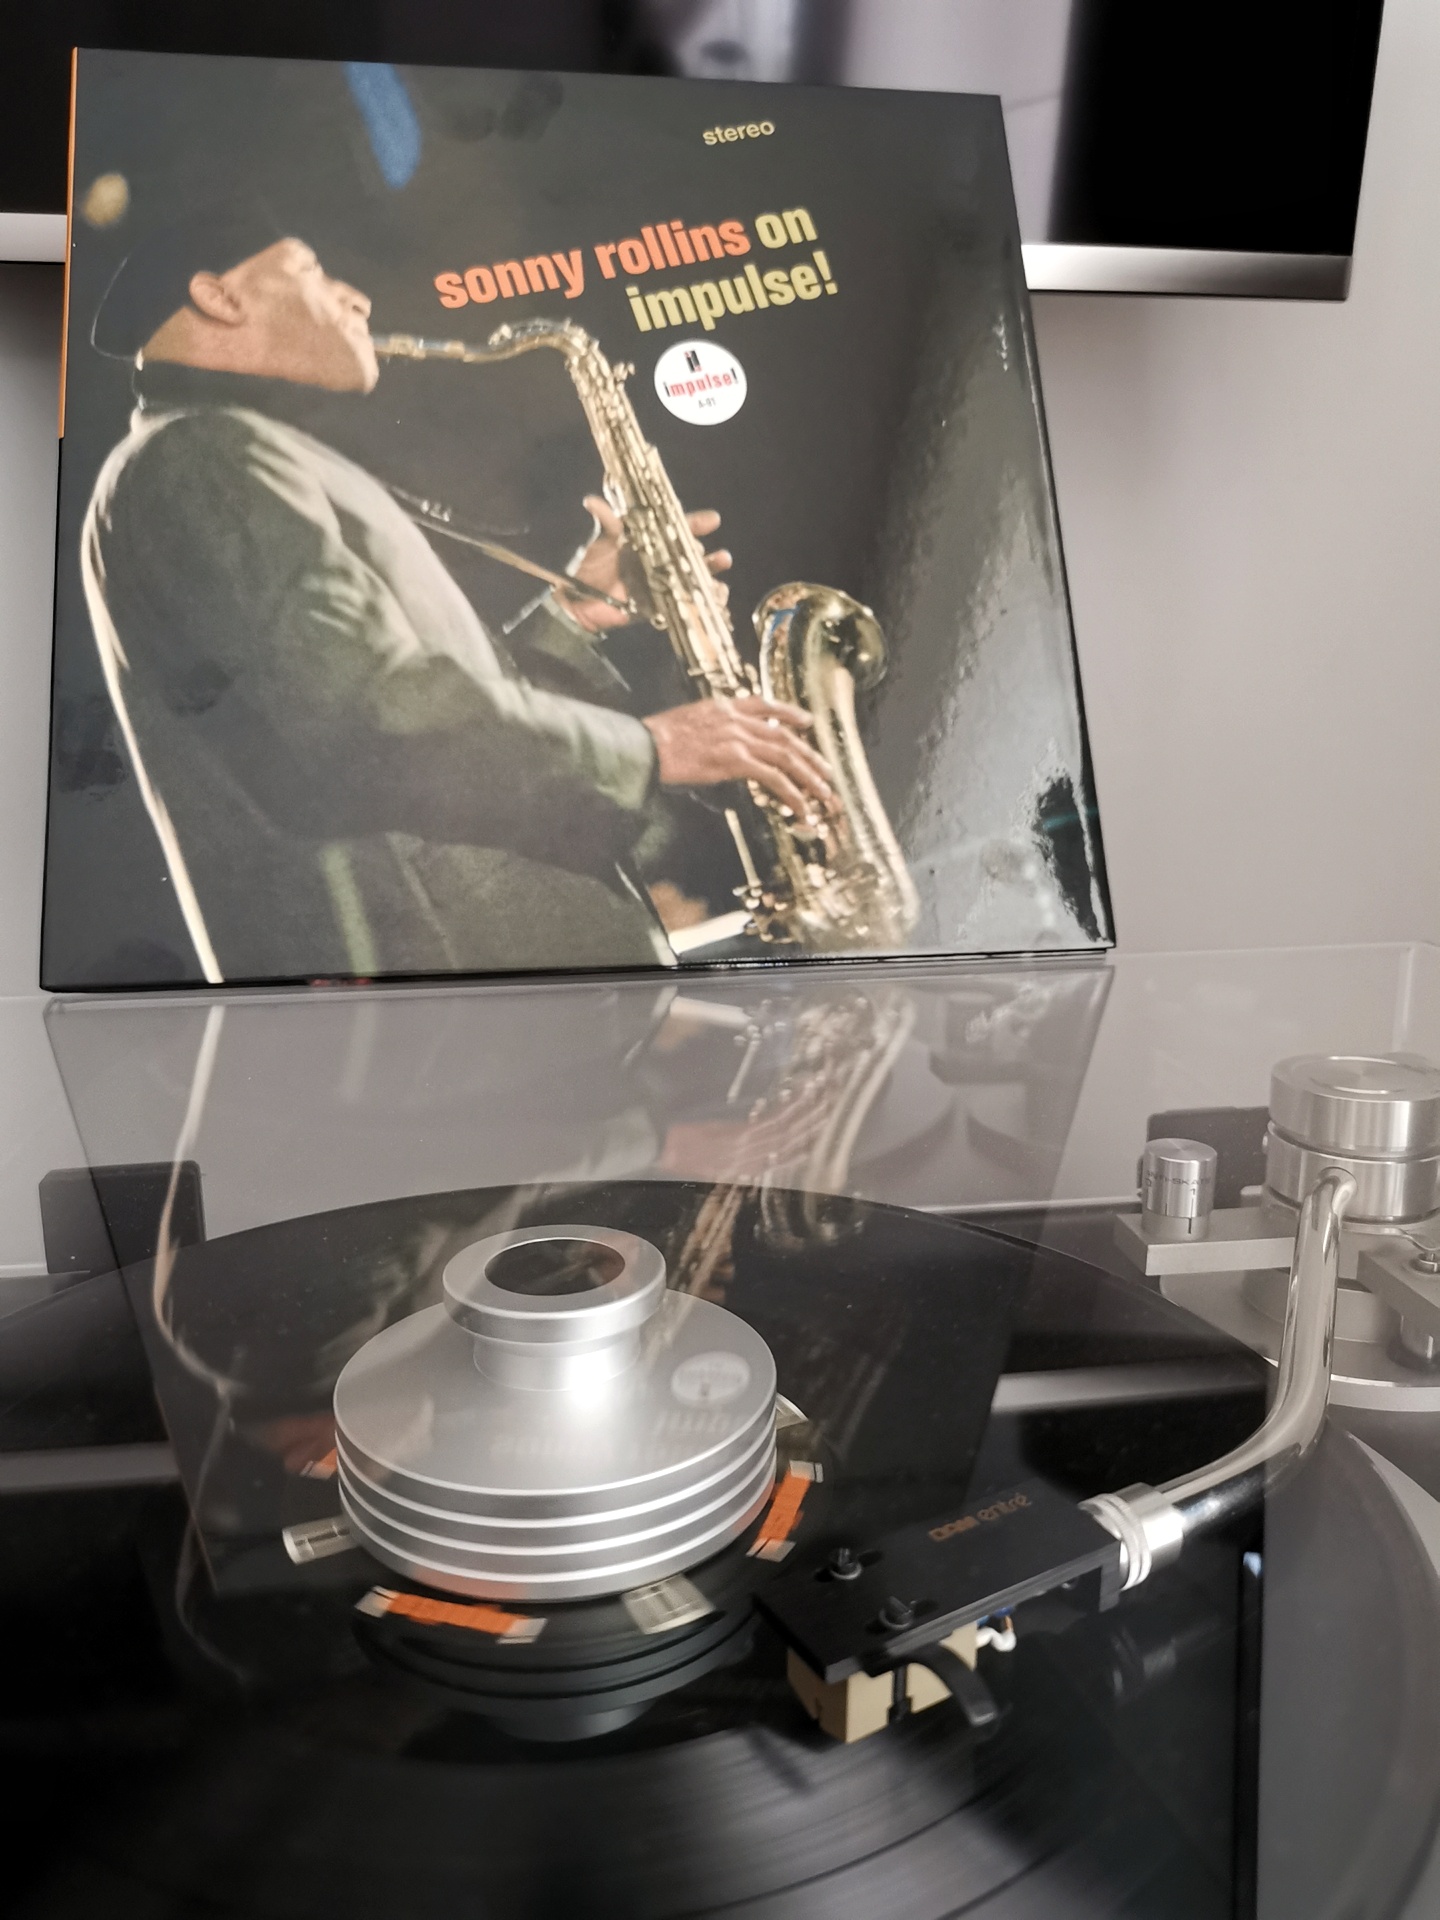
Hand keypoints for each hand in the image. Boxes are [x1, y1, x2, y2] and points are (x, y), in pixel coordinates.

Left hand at [560, 495, 730, 632]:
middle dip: (707, 557)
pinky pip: (685, 605)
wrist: (576, 602)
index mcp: (649, 541)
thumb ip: (604, 522)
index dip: (696, 523)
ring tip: (721, 584)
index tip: (714, 520)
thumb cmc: (587, 566)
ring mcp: (661, 584)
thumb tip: (592, 500)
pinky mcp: (658, 606)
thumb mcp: (599, 541)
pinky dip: (702, 604)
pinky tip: (715, 601)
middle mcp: (659, 560)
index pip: (676, 528)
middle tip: (719, 558)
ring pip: (693, 579)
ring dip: (710, 579)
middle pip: (690, 556)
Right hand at [642, 695, 833, 820]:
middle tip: (826, 771)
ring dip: (809, 776)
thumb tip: (717, 740)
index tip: (807, 721)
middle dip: (810, 756)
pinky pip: (773, 777)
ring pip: (786, 756)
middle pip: (784, 736)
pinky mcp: (736, 761)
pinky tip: (800, 805)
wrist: (646, 746)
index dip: (790, 713)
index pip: (765, 705)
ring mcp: (738, 739)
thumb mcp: (687, 721)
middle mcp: (737, 720)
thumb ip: (709, 726)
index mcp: (725, 707)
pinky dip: (791, 792)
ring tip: (823, 792)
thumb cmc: (657, 739)